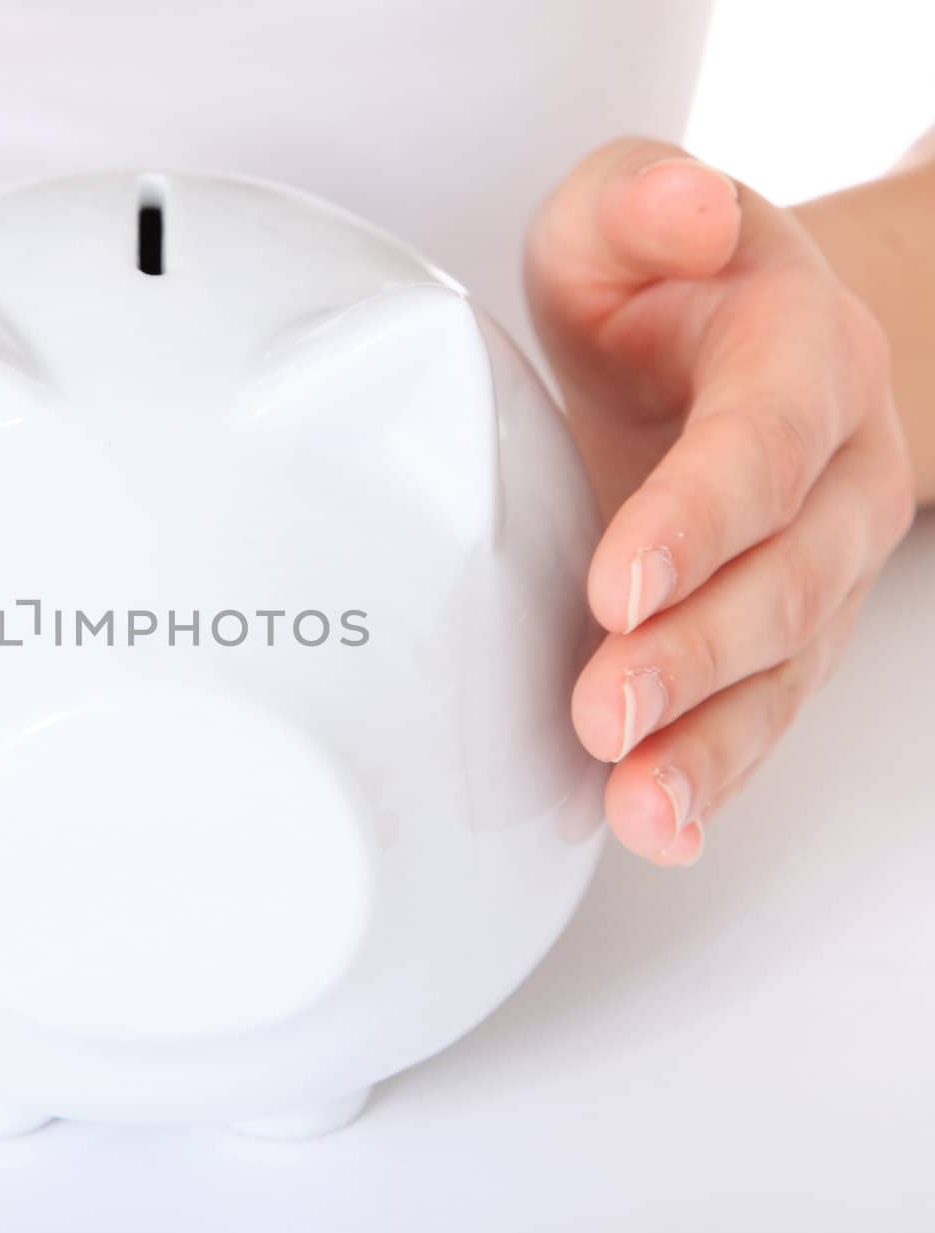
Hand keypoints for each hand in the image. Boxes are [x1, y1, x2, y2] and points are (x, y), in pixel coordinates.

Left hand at [527, 138, 915, 866]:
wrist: (727, 347)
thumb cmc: (660, 289)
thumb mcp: (623, 214)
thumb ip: (639, 202)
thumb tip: (684, 212)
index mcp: (799, 357)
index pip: (759, 446)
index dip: (696, 518)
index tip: (618, 582)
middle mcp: (835, 472)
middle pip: (780, 579)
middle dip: (692, 653)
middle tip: (605, 707)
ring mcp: (821, 563)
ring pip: (782, 668)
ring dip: (708, 742)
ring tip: (638, 800)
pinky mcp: (781, 632)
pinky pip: (762, 712)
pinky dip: (712, 774)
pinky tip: (659, 824)